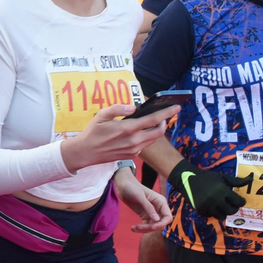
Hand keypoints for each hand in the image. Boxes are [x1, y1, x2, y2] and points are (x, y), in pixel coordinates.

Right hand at [60, 103, 175, 168]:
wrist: (85, 153)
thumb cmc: (93, 132)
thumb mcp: (102, 115)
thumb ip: (119, 108)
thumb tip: (133, 107)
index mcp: (128, 128)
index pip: (153, 119)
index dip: (167, 113)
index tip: (176, 107)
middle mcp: (134, 140)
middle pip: (159, 132)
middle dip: (165, 122)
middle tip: (164, 116)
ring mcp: (134, 149)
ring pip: (153, 139)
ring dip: (156, 130)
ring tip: (153, 122)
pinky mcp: (132, 155)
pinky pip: (144, 145)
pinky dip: (146, 137)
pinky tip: (139, 132)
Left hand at [113, 167, 170, 231]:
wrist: (123, 185)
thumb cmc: (132, 187)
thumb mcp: (140, 197)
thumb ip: (148, 207)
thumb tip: (157, 220)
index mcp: (160, 202)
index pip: (168, 217)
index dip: (162, 224)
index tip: (153, 227)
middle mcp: (158, 208)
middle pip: (160, 223)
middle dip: (151, 228)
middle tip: (139, 227)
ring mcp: (152, 212)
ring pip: (153, 226)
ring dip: (144, 229)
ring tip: (133, 228)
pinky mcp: (145, 215)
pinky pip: (146, 225)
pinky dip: (141, 228)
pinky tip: (133, 228)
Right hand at [170, 159, 249, 217]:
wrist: (187, 179)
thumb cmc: (208, 177)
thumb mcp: (222, 177)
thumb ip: (237, 181)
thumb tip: (250, 180)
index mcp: (223, 190)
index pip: (238, 202)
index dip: (241, 202)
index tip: (240, 200)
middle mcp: (216, 200)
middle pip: (231, 211)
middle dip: (234, 208)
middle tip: (232, 204)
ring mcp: (207, 206)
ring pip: (222, 216)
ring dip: (224, 212)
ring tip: (223, 206)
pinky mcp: (200, 210)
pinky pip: (211, 216)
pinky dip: (214, 212)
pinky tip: (213, 206)